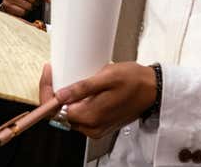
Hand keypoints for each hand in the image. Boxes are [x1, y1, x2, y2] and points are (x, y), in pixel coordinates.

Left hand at [39, 62, 156, 138]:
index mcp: (91, 117)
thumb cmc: (134, 81)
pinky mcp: (100, 123)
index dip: (48, 90)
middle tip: (56, 72)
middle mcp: (91, 127)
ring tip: (69, 77)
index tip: (49, 72)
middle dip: (55, 92)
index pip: (56, 109)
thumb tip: (60, 95)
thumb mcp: (107, 77)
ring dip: (66, 97)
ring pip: (70, 113)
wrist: (153, 89)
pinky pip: (80, 114)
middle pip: (60, 113)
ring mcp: (96, 127)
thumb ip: (82, 88)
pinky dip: (76, 101)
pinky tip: (80, 88)